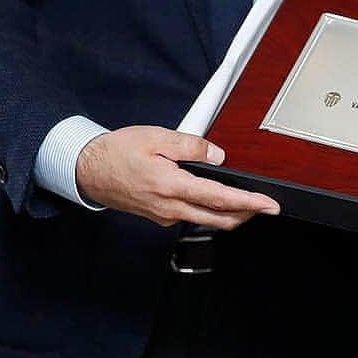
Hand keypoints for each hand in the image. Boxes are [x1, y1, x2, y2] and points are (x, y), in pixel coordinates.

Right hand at [75, 125, 279, 228]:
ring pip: (205, 219)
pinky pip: (190, 214)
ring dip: (229, 213)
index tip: (269, 205)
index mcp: (172, 186)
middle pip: (218, 218)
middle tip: (267, 207)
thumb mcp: (158, 138)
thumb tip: (217, 155)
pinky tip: (213, 197)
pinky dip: (208, 209)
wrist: (89, 170)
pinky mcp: (158, 215)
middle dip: (247, 214)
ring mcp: (164, 215)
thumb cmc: (118, 152)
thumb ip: (191, 146)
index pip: (220, 199)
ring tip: (247, 201)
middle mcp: (170, 207)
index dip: (249, 202)